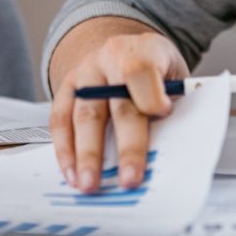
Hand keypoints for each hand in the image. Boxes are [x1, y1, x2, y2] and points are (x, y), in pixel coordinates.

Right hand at [48, 19, 187, 192]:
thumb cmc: (157, 69)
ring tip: (90, 184)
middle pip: (118, 104)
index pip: (142, 72)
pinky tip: (71, 172)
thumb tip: (170, 146)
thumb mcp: (176, 76)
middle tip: (129, 179)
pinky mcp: (66, 89)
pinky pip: (59, 120)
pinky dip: (65, 150)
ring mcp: (85, 73)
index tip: (163, 115)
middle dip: (125, 145)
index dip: (151, 96)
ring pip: (83, 115)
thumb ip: (173, 104)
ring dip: (87, 154)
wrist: (127, 52)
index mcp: (143, 51)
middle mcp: (110, 58)